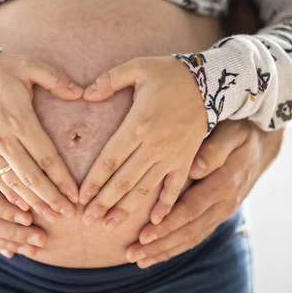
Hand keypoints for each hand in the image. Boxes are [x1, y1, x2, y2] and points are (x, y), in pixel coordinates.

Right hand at [0, 52, 82, 221]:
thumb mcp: (29, 65)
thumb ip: (56, 78)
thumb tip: (81, 92)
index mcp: (19, 120)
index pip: (46, 157)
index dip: (63, 179)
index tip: (76, 195)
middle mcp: (3, 139)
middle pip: (31, 176)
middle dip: (51, 198)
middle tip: (69, 214)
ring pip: (13, 183)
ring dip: (33, 202)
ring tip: (51, 216)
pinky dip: (9, 197)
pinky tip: (23, 209)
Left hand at [78, 56, 207, 229]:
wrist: (210, 81)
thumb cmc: (169, 73)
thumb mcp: (138, 67)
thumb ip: (109, 80)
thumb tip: (84, 94)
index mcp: (138, 124)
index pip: (110, 159)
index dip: (94, 181)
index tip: (81, 198)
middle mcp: (154, 145)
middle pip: (124, 180)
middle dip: (104, 202)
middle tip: (88, 220)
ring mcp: (172, 155)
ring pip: (145, 188)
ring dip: (126, 208)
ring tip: (109, 225)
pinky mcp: (186, 159)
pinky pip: (175, 187)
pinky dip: (165, 205)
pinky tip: (153, 222)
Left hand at [126, 120, 284, 267]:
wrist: (261, 145)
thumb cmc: (239, 134)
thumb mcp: (231, 134)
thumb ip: (215, 150)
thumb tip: (196, 167)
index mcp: (223, 184)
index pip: (190, 209)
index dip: (167, 224)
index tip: (143, 234)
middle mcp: (223, 204)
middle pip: (187, 231)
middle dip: (159, 245)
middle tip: (131, 254)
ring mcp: (221, 213)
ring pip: (191, 238)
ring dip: (164, 251)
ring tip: (137, 260)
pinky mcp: (218, 216)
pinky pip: (196, 236)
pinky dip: (175, 248)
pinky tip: (156, 256)